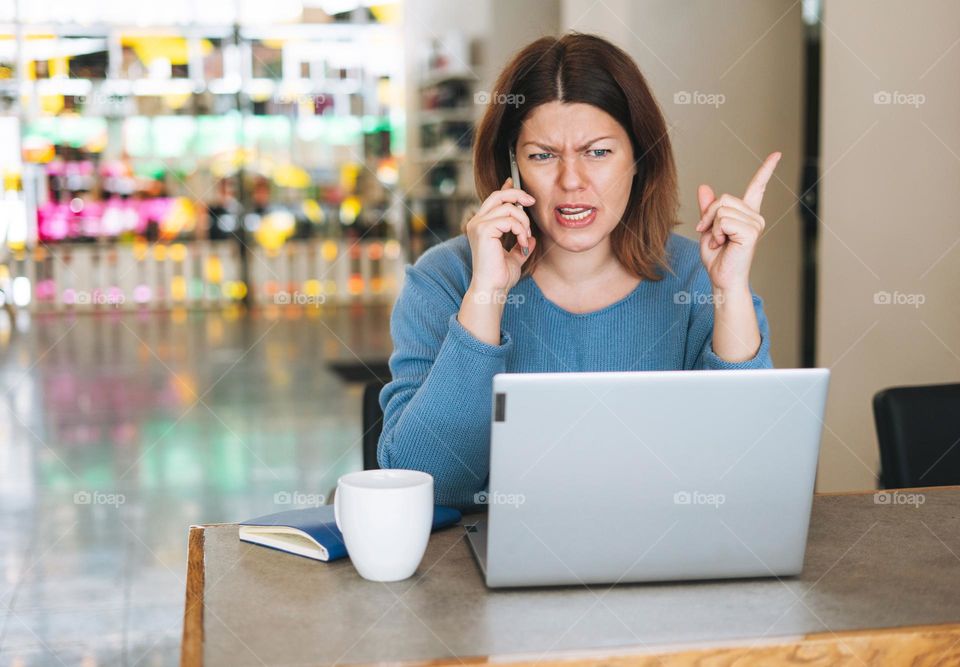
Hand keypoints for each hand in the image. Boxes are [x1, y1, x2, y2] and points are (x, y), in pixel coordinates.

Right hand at [464, 177, 535, 293]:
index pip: (494, 199)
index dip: (506, 188)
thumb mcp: (514, 257)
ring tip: (525, 238)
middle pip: (498, 195)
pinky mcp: (483, 230)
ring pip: (508, 208)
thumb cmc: (500, 277)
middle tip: (532, 202)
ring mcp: (478, 225)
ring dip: (523, 222)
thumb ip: (520, 245)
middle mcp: (476, 223)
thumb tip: (531, 238)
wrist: (492, 289)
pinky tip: (522, 243)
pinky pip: (509, 220)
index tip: (515, 182)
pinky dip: (520, 230)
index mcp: (481, 226)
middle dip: (518, 195)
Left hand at [695, 152, 780, 292]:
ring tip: (718, 242)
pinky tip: (723, 244)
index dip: (766, 170)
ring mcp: (755, 223)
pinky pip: (723, 220)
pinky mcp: (751, 231)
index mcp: (747, 214)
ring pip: (721, 209)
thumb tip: (704, 187)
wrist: (722, 279)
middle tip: (709, 235)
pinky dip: (716, 232)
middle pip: (723, 199)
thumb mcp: (708, 229)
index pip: (758, 187)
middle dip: (708, 216)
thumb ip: (708, 209)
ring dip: (711, 227)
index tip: (777, 154)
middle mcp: (755, 217)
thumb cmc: (717, 258)